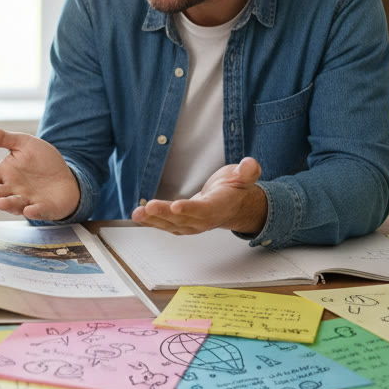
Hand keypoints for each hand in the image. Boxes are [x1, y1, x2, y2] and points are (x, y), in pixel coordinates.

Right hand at [0, 125, 79, 220]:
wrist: (65, 176)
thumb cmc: (41, 161)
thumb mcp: (23, 143)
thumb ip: (2, 138)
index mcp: (5, 173)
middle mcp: (13, 189)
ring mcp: (27, 200)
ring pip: (15, 204)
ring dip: (8, 204)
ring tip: (0, 203)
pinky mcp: (43, 208)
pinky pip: (38, 211)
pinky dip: (33, 212)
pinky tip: (29, 210)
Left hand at [131, 157, 266, 235]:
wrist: (235, 206)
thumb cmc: (235, 189)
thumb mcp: (245, 176)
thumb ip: (248, 171)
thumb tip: (250, 164)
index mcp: (220, 206)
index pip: (205, 209)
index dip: (191, 209)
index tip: (177, 206)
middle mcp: (205, 219)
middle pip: (183, 219)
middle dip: (164, 214)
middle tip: (148, 207)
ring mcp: (193, 224)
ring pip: (172, 224)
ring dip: (154, 220)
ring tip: (137, 213)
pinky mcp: (183, 224)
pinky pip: (167, 225)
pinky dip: (153, 222)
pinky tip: (139, 216)